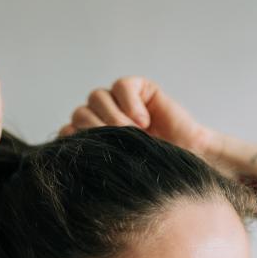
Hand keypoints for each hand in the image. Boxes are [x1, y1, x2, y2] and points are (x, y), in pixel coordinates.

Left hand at [57, 76, 219, 161]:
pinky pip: (122, 86)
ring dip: (113, 117)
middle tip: (120, 146)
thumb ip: (94, 162)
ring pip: (96, 97)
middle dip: (98, 130)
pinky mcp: (139, 89)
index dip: (77, 140)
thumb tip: (64, 162)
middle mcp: (103, 118)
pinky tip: (144, 121)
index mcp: (93, 139)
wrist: (192, 161)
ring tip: (134, 134)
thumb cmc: (157, 171)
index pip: (67, 131)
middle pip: (80, 113)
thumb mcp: (119, 171)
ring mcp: (120, 102)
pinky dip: (130, 103)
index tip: (96, 157)